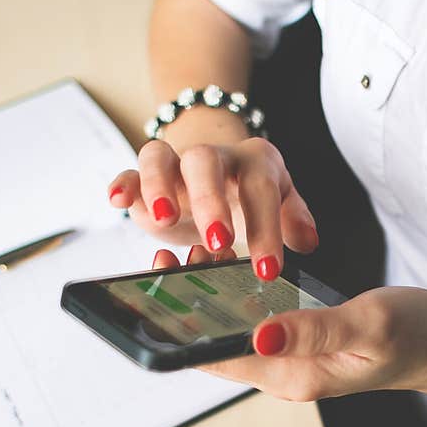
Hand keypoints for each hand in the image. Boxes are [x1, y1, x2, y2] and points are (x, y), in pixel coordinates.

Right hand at [108, 137, 317, 280]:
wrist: (219, 174)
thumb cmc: (252, 196)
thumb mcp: (280, 206)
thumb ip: (293, 220)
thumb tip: (308, 241)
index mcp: (256, 163)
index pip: (261, 190)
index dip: (265, 229)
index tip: (268, 270)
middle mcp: (215, 156)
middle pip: (207, 164)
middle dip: (211, 203)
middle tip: (218, 242)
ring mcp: (175, 164)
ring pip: (160, 157)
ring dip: (159, 186)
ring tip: (163, 217)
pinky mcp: (144, 177)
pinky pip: (130, 170)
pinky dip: (123, 182)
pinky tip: (118, 200)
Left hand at [152, 248, 426, 400]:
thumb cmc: (414, 334)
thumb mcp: (367, 325)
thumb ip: (313, 331)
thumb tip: (258, 335)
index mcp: (297, 376)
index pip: (223, 357)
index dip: (185, 326)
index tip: (161, 287)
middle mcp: (287, 373)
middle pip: (221, 345)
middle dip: (189, 306)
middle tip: (173, 256)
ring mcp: (294, 361)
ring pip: (236, 331)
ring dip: (212, 298)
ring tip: (196, 252)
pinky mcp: (302, 345)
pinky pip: (258, 324)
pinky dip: (238, 296)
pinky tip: (230, 267)